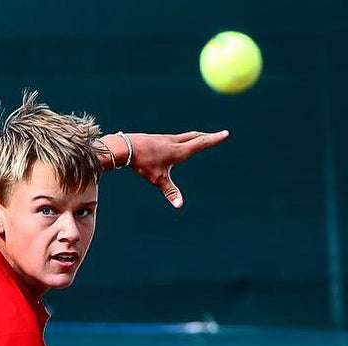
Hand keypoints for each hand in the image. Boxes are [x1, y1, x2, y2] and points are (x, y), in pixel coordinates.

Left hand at [110, 130, 229, 208]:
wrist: (126, 147)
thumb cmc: (143, 163)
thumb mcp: (157, 179)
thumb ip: (170, 191)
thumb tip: (179, 205)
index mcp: (179, 151)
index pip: (201, 143)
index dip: (214, 139)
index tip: (225, 133)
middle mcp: (175, 142)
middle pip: (195, 137)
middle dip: (207, 137)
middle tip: (217, 135)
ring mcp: (166, 139)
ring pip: (186, 136)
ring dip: (196, 136)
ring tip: (201, 138)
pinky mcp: (158, 139)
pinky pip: (176, 138)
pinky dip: (184, 139)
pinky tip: (179, 143)